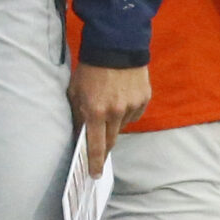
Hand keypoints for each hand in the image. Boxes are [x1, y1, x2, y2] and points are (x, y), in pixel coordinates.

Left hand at [70, 62, 151, 176]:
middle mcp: (115, 112)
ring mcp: (132, 106)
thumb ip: (78, 113)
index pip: (96, 145)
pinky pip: (133, 114)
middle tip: (100, 149)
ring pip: (122, 126)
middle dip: (104, 146)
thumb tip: (80, 133)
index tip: (95, 175)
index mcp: (95, 111)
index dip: (95, 162)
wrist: (116, 45)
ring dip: (114, 123)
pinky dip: (126, 112)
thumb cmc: (90, 68)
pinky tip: (120, 98)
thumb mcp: (75, 90)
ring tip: (108, 104)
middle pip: (111, 140)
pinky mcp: (144, 99)